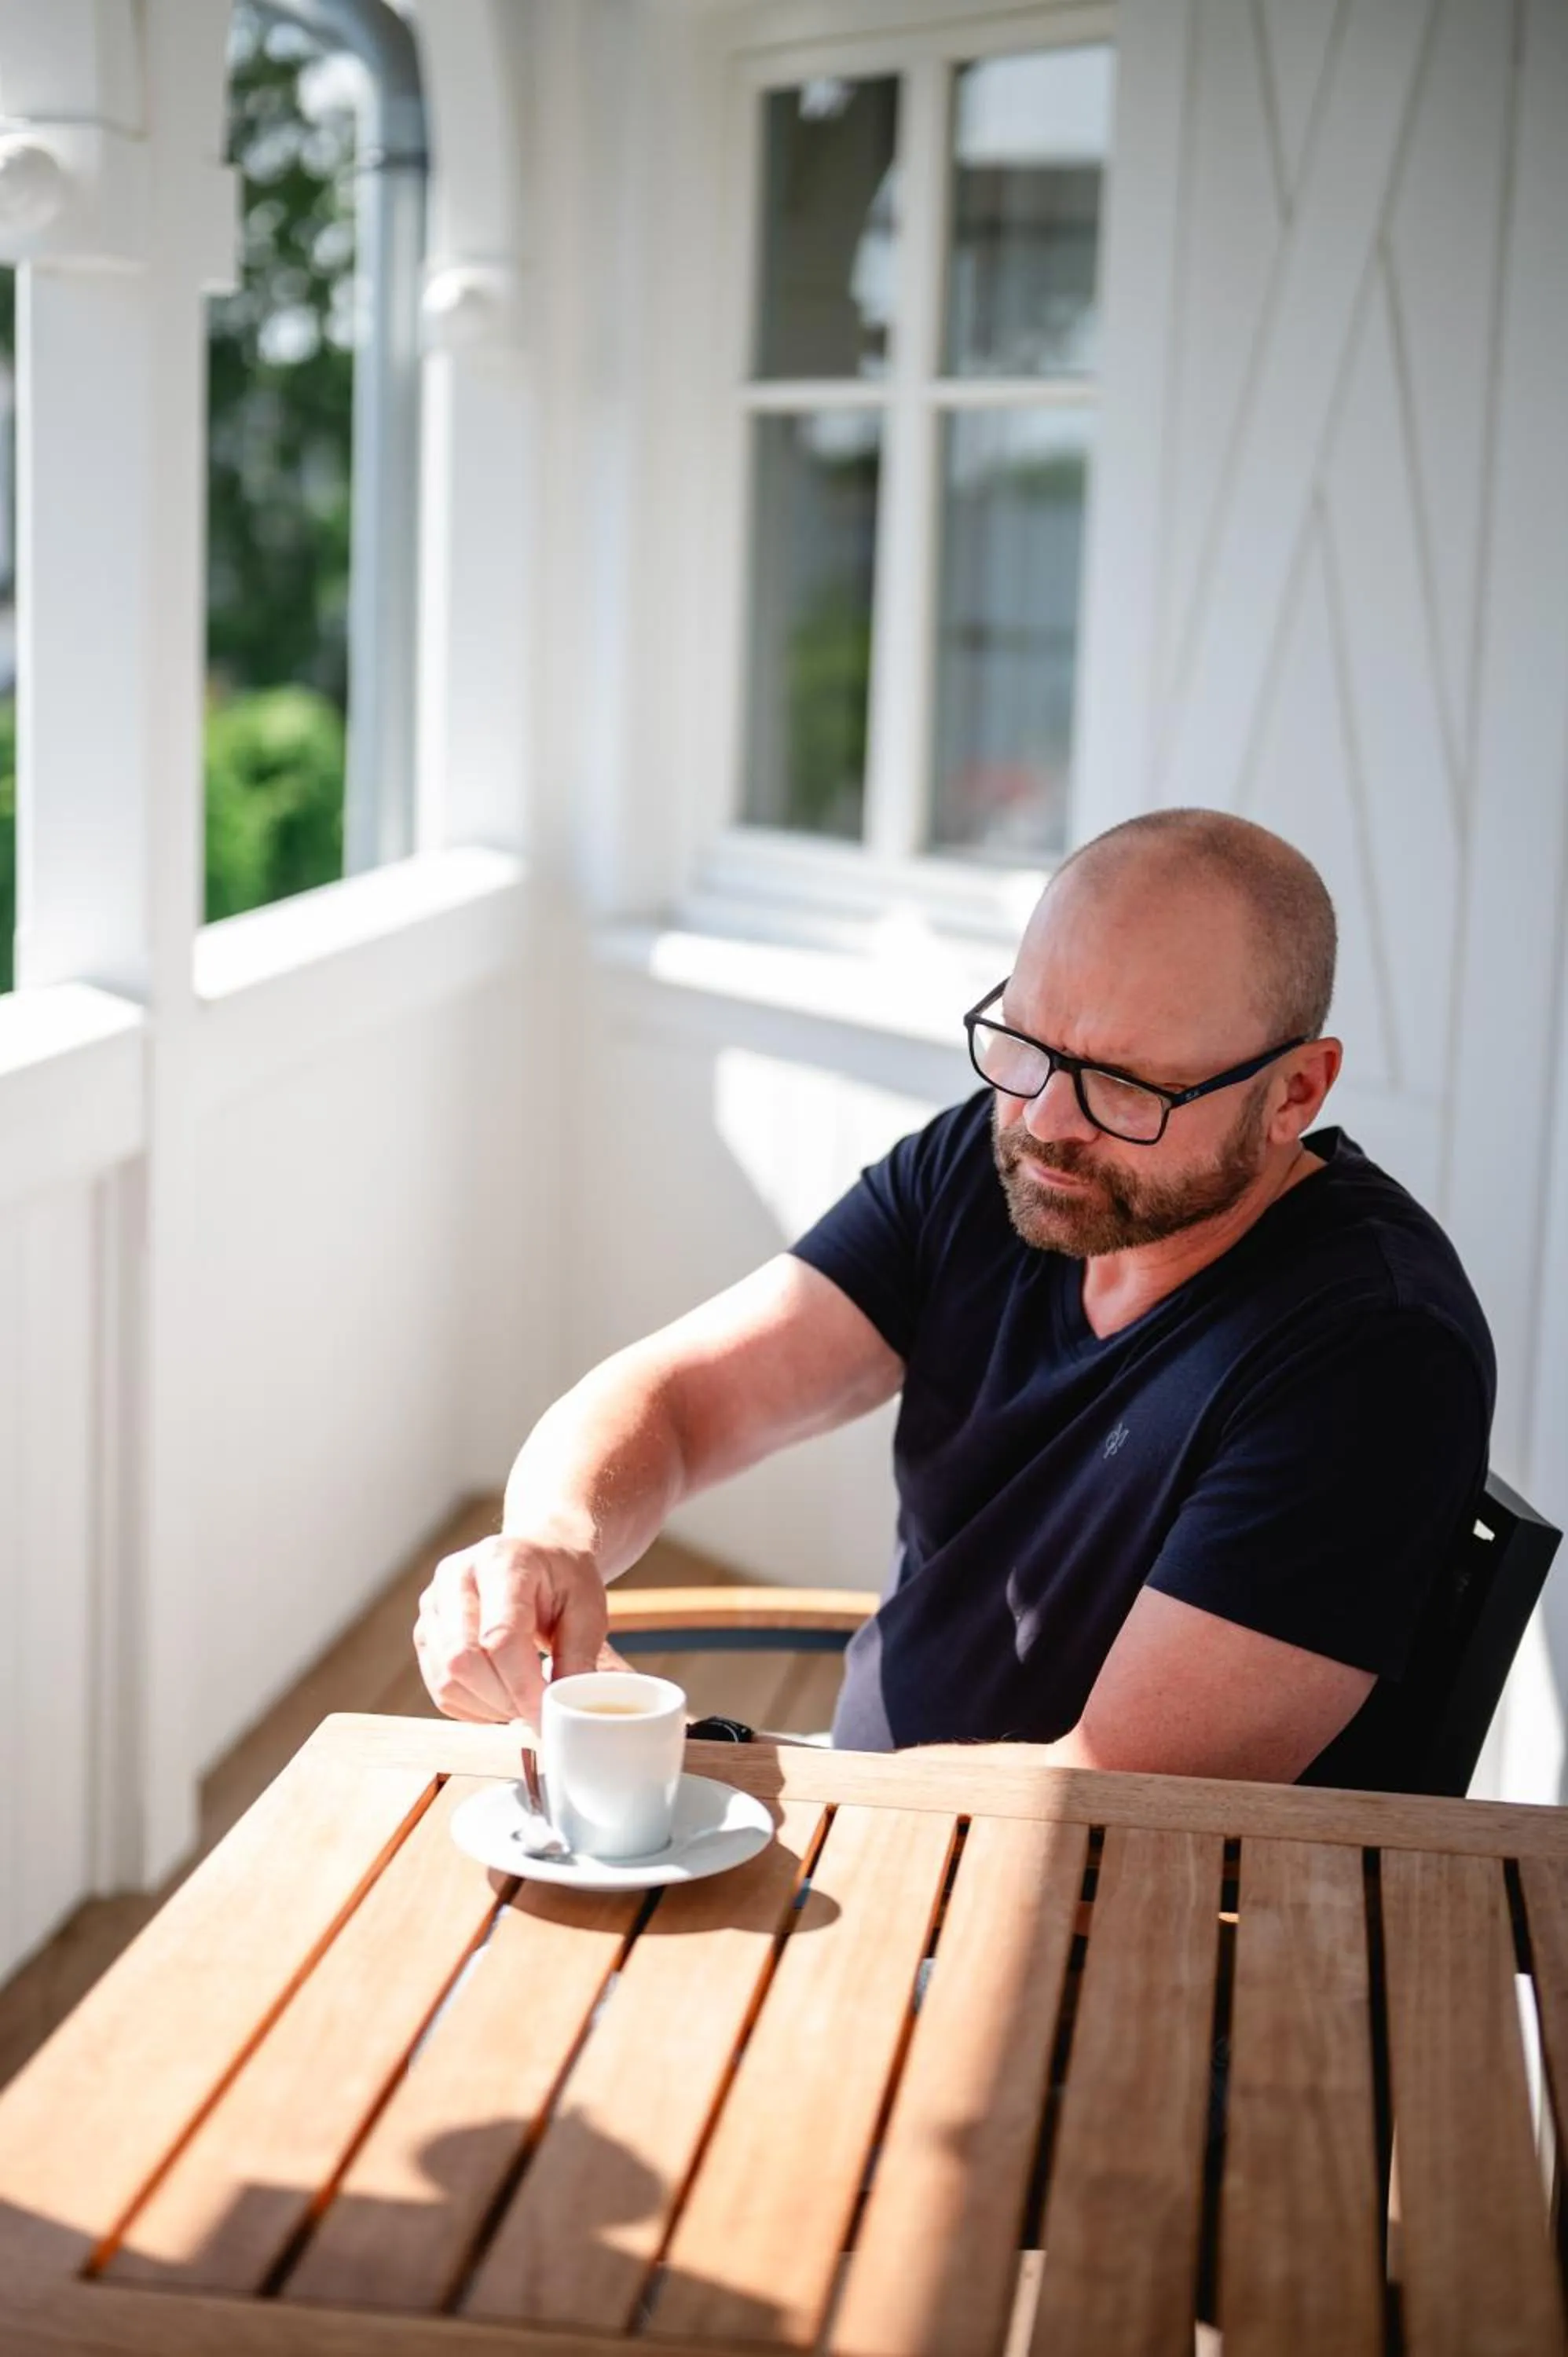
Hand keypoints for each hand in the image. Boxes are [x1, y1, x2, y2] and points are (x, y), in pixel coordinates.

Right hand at [413, 1534, 609, 1726]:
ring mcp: (433, 1604)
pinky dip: (471, 1706)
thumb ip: (578, 1656)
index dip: (522, 1686)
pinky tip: (500, 1698)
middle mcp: (456, 1577)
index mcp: (501, 1562)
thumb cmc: (564, 1580)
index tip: (547, 1715)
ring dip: (487, 1706)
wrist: (538, 1555)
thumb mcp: (588, 1608)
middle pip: (462, 1660)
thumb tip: (563, 1710)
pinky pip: (438, 1687)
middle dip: (503, 1699)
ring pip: (445, 1679)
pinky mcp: (426, 1630)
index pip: (499, 1637)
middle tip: (536, 1709)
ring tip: (521, 1702)